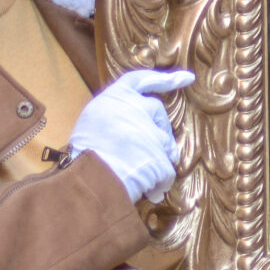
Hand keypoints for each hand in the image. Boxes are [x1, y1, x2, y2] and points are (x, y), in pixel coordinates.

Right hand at [70, 68, 193, 201]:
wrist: (87, 179)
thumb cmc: (83, 154)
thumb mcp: (92, 122)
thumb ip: (115, 115)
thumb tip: (135, 126)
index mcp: (115, 98)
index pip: (140, 80)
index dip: (163, 79)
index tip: (187, 78)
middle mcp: (136, 109)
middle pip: (156, 112)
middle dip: (158, 129)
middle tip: (148, 149)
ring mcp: (152, 132)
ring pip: (163, 144)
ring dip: (157, 159)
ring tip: (139, 175)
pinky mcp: (162, 157)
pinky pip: (166, 171)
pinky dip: (158, 182)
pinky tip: (148, 191)